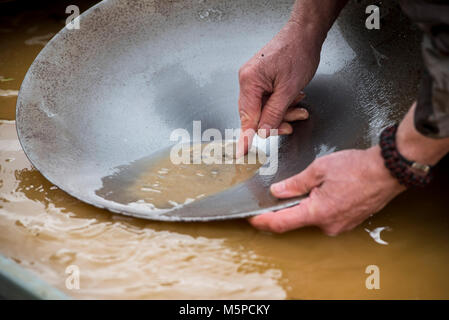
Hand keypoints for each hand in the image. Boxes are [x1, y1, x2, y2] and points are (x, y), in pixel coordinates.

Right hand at [237, 19, 323, 155]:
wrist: (305, 33)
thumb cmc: (298, 53)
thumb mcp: (289, 89)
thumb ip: (275, 113)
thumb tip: (263, 132)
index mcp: (250, 81)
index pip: (247, 117)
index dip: (245, 137)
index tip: (241, 153)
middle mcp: (247, 80)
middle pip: (256, 114)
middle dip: (276, 120)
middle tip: (294, 122)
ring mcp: (253, 79)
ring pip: (265, 108)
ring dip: (283, 111)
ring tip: (300, 107)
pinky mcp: (261, 78)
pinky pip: (268, 99)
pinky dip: (281, 103)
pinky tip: (294, 97)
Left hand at [249, 146, 405, 234]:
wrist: (388, 170)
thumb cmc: (358, 167)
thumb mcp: (319, 169)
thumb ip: (295, 183)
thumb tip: (277, 191)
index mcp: (318, 212)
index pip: (281, 223)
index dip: (263, 221)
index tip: (251, 218)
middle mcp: (328, 224)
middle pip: (296, 219)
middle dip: (287, 206)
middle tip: (285, 189)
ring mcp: (340, 225)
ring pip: (312, 217)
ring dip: (305, 204)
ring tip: (314, 184)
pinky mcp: (348, 222)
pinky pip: (326, 216)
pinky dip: (319, 206)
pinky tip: (325, 190)